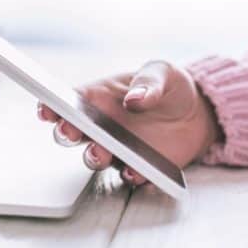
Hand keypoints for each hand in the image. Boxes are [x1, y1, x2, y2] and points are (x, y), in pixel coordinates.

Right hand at [37, 61, 219, 185]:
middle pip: (72, 132)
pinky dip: (130, 174)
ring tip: (101, 152)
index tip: (47, 110)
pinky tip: (136, 171)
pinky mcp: (138, 167)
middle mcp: (101, 125)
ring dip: (93, 156)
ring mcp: (117, 148)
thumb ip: (148, 83)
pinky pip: (128, 174)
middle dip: (66, 132)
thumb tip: (133, 100)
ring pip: (94, 156)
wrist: (199, 114)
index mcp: (100, 97)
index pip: (69, 102)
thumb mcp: (163, 73)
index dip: (52, 106)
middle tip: (70, 130)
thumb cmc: (171, 87)